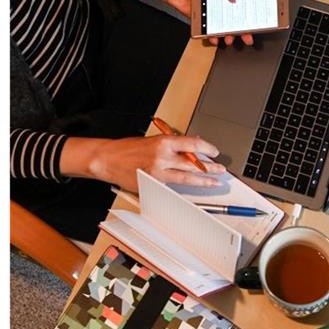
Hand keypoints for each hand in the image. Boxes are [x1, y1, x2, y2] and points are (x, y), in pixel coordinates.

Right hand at [60, 135, 226, 192]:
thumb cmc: (128, 148)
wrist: (108, 159)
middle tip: (220, 169)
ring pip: (187, 178)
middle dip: (210, 168)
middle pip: (194, 164)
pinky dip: (184, 188)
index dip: (208, 149)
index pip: (193, 144)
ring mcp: (159, 173)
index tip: (215, 152)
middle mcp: (163, 157)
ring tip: (214, 181)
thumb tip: (191, 148)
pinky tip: (193, 188)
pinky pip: (173, 187)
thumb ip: (172, 144)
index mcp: (164, 142)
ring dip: (203, 180)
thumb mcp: (152, 139)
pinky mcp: (154, 184)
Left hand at [166, 0, 254, 46]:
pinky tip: (215, 38)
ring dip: (229, 36)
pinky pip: (210, 32)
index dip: (249, 15)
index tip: (255, 22)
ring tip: (229, 38)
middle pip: (236, 21)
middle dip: (244, 31)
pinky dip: (213, 37)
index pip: (242, 7)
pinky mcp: (204, 23)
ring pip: (225, 29)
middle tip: (247, 37)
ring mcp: (213, 16)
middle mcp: (221, 7)